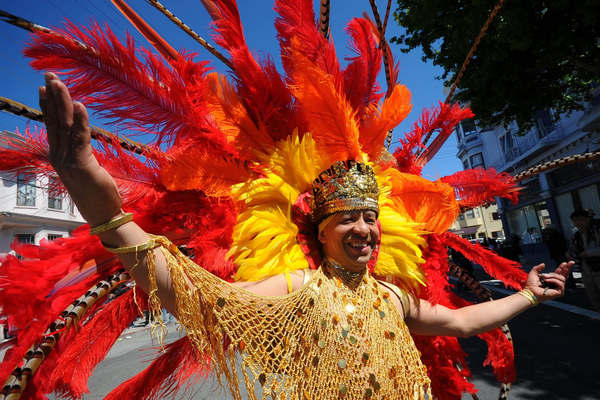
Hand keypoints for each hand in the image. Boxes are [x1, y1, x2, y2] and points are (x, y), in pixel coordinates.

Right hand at [40, 72, 121, 224]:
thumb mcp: (86, 168)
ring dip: (62, 103)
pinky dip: (80, 121)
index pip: (52, 125)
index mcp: (59, 156)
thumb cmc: (97, 193)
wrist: (103, 215)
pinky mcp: (82, 165)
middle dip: (52, 97)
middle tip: (49, 75)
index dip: (48, 105)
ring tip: (59, 84)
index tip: (45, 86)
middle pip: (54, 121)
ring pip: (64, 125)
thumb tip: (80, 137)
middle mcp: (59, 156)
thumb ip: (80, 152)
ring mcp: (68, 161)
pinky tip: (80, 105)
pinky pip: (80, 138)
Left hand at [525, 261, 573, 301]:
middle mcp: (556, 284)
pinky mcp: (560, 292)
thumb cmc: (531, 284)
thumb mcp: (534, 273)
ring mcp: (558, 288)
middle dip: (567, 268)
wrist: (531, 291)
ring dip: (553, 276)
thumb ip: (538, 268)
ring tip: (545, 277)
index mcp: (551, 279)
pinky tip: (547, 281)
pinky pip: (560, 283)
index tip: (564, 263)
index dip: (563, 268)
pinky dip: (553, 280)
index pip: (560, 273)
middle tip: (571, 262)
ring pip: (562, 278)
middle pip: (565, 275)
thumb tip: (543, 264)